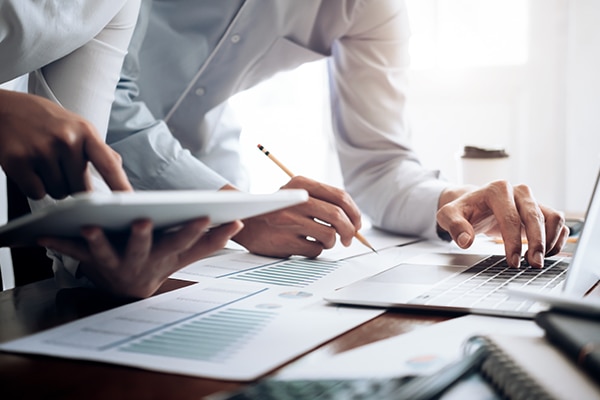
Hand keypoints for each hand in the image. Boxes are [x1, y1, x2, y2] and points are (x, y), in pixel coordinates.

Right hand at [0, 89, 131, 198]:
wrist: (5, 108)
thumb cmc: (45, 120)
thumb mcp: (78, 126)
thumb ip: (98, 148)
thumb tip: (117, 166)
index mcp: (85, 131)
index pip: (109, 164)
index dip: (120, 185)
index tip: (130, 201)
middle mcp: (66, 139)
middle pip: (82, 189)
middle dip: (74, 185)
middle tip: (61, 166)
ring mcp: (41, 150)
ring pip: (59, 193)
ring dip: (53, 185)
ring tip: (44, 163)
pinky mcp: (18, 161)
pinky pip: (37, 193)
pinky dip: (34, 187)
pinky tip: (30, 168)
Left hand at [38, 218, 243, 297]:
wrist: (127, 288)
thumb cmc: (159, 263)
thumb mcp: (185, 254)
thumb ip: (210, 241)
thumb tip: (239, 223)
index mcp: (165, 256)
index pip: (184, 242)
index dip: (195, 231)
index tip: (206, 216)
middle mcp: (140, 262)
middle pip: (143, 248)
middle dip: (143, 236)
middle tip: (142, 222)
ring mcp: (114, 263)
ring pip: (105, 252)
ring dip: (97, 241)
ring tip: (89, 227)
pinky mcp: (90, 261)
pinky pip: (72, 252)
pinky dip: (58, 243)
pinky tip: (42, 235)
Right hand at [227, 176, 362, 257]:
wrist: (246, 222)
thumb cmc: (279, 210)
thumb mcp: (297, 194)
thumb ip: (324, 201)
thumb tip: (355, 221)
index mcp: (301, 184)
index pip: (340, 196)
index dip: (354, 212)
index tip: (357, 223)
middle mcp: (296, 200)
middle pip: (338, 217)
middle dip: (350, 231)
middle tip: (349, 239)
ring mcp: (289, 221)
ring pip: (330, 236)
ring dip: (331, 242)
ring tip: (322, 240)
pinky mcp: (285, 241)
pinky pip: (315, 250)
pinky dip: (316, 250)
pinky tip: (305, 244)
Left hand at [436, 180, 568, 267]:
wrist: (474, 204)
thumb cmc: (464, 210)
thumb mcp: (449, 216)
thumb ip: (454, 226)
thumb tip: (465, 241)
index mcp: (497, 190)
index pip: (510, 218)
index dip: (513, 242)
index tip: (513, 262)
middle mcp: (518, 192)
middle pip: (535, 217)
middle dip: (537, 243)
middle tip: (533, 264)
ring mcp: (531, 200)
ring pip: (552, 218)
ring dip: (550, 241)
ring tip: (538, 260)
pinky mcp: (540, 209)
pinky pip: (557, 222)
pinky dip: (557, 238)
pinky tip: (546, 253)